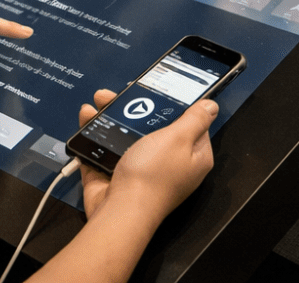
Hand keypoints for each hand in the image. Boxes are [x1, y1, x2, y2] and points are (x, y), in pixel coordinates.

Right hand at [78, 88, 216, 225]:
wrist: (121, 210)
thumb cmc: (153, 174)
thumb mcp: (178, 139)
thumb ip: (194, 120)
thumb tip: (211, 105)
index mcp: (192, 156)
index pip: (191, 124)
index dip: (174, 105)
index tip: (157, 87)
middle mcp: (170, 162)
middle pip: (152, 125)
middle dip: (133, 105)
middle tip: (118, 92)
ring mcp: (142, 166)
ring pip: (126, 132)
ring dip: (110, 114)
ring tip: (98, 101)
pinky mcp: (117, 170)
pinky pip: (106, 144)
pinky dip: (95, 130)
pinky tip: (87, 116)